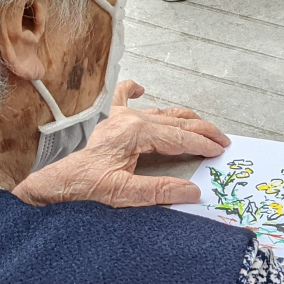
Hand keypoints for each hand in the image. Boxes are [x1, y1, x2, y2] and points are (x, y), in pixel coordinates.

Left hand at [13, 81, 229, 207]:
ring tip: (203, 127)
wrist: (61, 184)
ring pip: (162, 112)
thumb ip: (160, 191)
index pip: (180, 137)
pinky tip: (141, 89)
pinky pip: (122, 98)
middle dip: (203, 131)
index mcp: (136, 133)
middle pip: (177, 122)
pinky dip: (132, 91)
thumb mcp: (125, 194)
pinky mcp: (111, 122)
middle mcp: (131, 120)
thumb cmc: (87, 188)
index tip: (220, 151)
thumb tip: (192, 190)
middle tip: (222, 141)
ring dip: (185, 119)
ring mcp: (121, 119)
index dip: (203, 144)